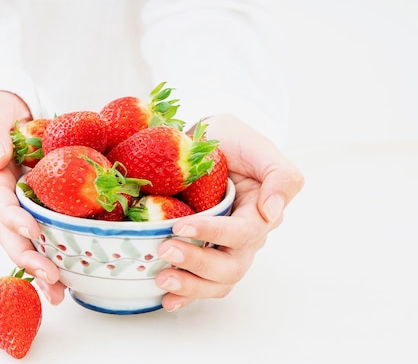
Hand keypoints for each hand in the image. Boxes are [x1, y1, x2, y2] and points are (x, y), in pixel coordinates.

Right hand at [0, 91, 65, 304]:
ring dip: (41, 270)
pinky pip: (47, 237)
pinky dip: (56, 259)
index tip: (32, 230)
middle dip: (29, 258)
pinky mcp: (41, 211)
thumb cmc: (2, 116)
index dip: (13, 219)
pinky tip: (71, 281)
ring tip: (59, 294)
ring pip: (27, 245)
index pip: (0, 203)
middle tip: (50, 276)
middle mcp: (8, 201)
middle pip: (12, 235)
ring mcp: (23, 209)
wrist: (15, 117)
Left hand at [155, 113, 303, 310]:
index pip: (242, 233)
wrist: (203, 142)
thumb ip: (279, 175)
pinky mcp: (204, 252)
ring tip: (161, 280)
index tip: (179, 226)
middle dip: (198, 264)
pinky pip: (202, 282)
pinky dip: (186, 294)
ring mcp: (224, 248)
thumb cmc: (231, 141)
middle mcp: (244, 237)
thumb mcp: (256, 145)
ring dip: (190, 286)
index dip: (212, 234)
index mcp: (260, 213)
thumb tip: (272, 211)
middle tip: (165, 252)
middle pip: (230, 266)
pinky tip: (166, 299)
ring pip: (217, 282)